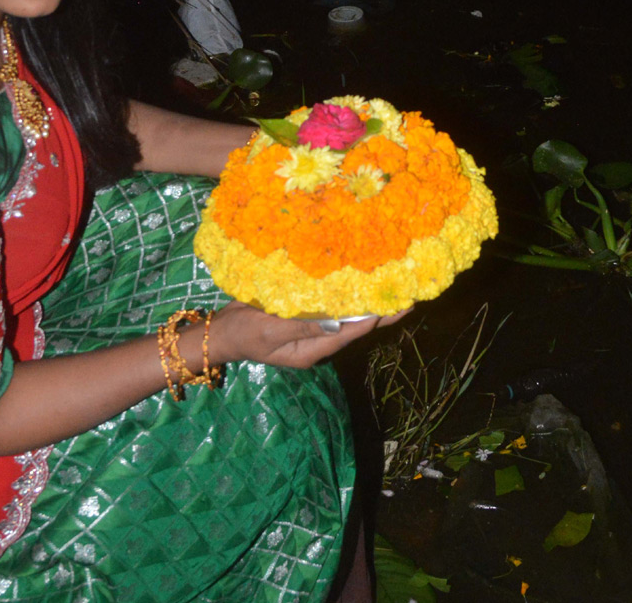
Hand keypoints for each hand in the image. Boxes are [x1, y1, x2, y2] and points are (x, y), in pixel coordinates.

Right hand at [208, 300, 409, 369]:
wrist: (222, 331)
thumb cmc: (243, 332)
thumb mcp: (270, 330)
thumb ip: (303, 326)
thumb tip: (336, 321)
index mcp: (313, 350)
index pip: (351, 333)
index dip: (375, 318)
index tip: (398, 305)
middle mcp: (318, 341)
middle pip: (356, 326)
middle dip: (381, 312)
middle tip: (409, 294)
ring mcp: (312, 328)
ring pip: (347, 316)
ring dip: (368, 301)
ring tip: (393, 285)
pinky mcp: (305, 316)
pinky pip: (332, 307)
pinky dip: (348, 295)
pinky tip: (360, 281)